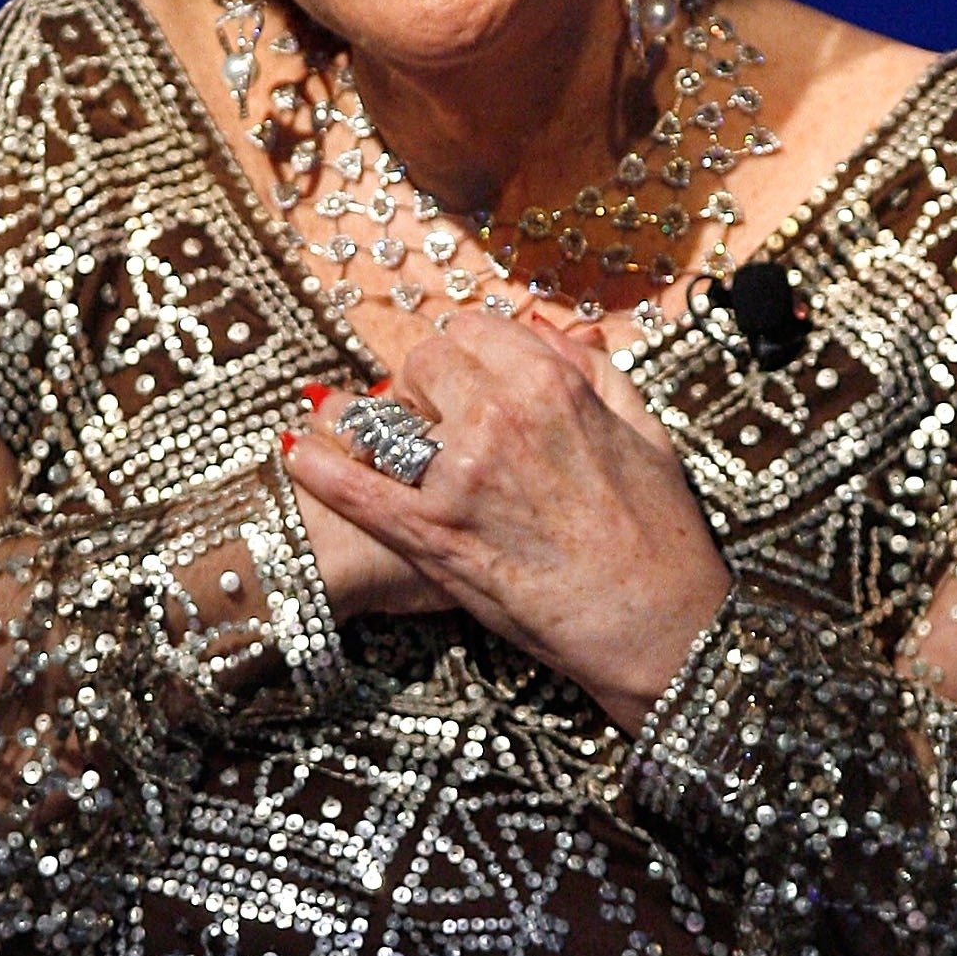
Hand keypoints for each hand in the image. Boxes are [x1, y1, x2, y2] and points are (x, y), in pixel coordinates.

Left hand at [283, 318, 731, 731]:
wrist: (656, 623)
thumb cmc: (659, 535)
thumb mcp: (645, 432)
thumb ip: (595, 374)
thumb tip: (555, 335)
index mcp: (551, 384)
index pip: (474, 332)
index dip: (466, 354)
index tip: (466, 377)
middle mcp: (497, 418)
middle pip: (423, 365)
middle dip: (424, 385)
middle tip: (433, 416)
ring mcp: (458, 478)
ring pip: (385, 417)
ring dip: (374, 421)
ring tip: (365, 433)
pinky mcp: (431, 537)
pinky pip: (356, 488)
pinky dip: (319, 468)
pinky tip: (297, 453)